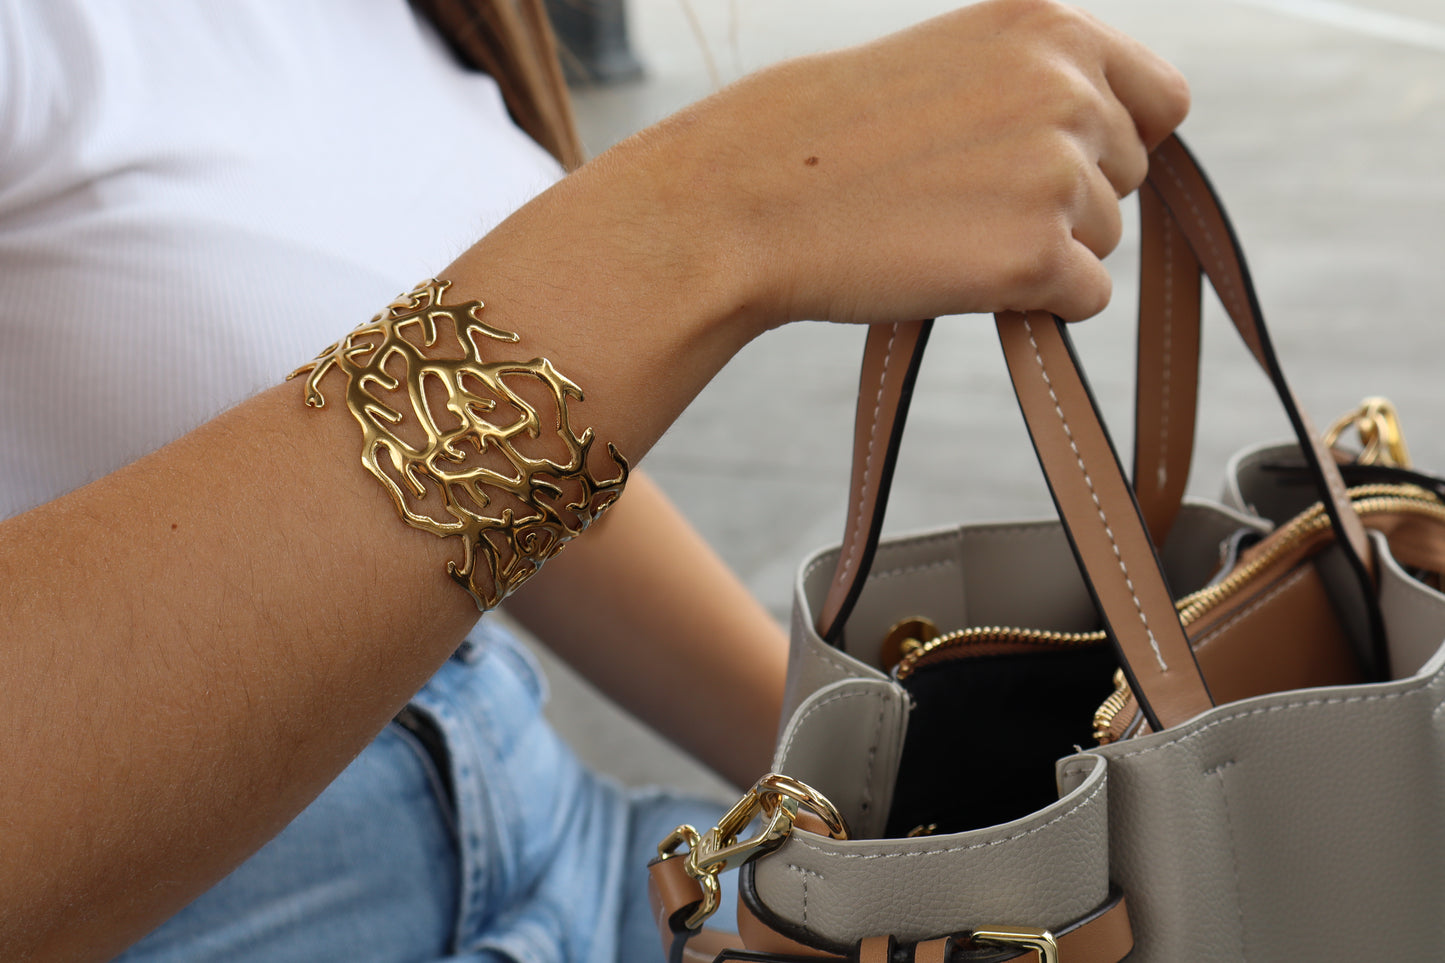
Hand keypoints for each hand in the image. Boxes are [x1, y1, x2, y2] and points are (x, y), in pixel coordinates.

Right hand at [598, 0, 1189, 329]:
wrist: (750, 196)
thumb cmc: (829, 138)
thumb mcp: (948, 61)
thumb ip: (1039, 83)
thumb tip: (1125, 145)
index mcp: (1047, 24)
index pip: (1162, 99)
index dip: (1119, 140)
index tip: (1063, 164)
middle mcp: (1070, 88)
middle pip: (1127, 177)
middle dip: (1063, 198)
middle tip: (959, 197)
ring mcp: (1058, 173)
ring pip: (1103, 240)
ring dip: (1040, 250)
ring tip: (942, 230)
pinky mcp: (1037, 256)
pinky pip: (1084, 299)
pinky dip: (1033, 304)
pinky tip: (956, 274)